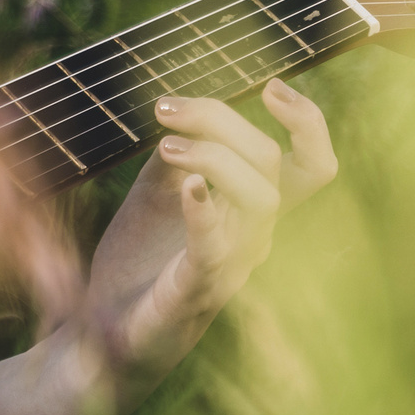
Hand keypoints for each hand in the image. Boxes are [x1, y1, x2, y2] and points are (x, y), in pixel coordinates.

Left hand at [80, 79, 337, 377]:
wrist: (102, 329)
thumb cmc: (140, 259)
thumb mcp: (157, 190)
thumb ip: (179, 151)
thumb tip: (185, 107)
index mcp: (252, 208)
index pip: (311, 163)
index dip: (308, 121)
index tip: (271, 85)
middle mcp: (255, 234)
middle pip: (272, 162)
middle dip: (223, 120)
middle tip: (165, 109)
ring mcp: (232, 263)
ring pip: (260, 200)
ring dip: (215, 158)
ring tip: (164, 146)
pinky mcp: (198, 290)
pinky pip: (216, 249)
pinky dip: (206, 212)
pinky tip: (188, 185)